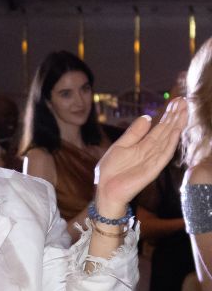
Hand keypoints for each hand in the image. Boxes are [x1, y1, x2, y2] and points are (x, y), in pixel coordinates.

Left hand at [95, 98, 187, 212]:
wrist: (106, 189)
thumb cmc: (111, 170)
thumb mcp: (121, 145)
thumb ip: (134, 133)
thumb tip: (147, 117)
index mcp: (144, 145)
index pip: (160, 128)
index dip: (168, 115)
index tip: (176, 101)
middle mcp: (151, 151)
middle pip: (166, 131)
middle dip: (175, 116)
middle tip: (184, 101)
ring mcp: (153, 160)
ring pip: (168, 139)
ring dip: (176, 125)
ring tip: (184, 110)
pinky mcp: (152, 169)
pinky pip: (164, 154)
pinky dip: (170, 142)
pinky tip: (176, 131)